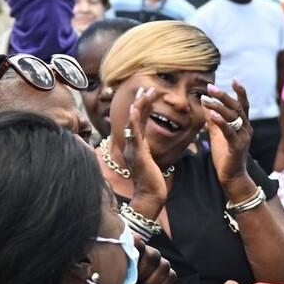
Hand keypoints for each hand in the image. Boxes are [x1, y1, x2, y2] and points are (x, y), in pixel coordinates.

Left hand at [120, 236, 175, 283]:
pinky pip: (171, 275)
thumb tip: (136, 235)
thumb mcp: (117, 272)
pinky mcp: (163, 279)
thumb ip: (127, 252)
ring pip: (164, 265)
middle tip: (134, 281)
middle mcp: (142, 258)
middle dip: (144, 271)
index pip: (141, 243)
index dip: (138, 256)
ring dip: (152, 280)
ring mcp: (154, 269)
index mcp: (129, 253)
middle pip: (155, 255)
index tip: (131, 266)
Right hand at [123, 87, 166, 205]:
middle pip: (135, 119)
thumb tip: (149, 142)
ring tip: (145, 94)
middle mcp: (131, 145)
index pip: (140, 122)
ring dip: (139, 107)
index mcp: (136, 145)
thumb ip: (147, 149)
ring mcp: (132, 148)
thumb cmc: (152, 180)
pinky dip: (134, 120)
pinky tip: (135, 109)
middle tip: (147, 88)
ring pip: (133, 123)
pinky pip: (134, 134)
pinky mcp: (137, 154)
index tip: (148, 94)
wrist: (150, 195)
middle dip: (141, 103)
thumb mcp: (150, 160)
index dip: (144, 108)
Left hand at [203, 80, 251, 188]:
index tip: (235, 79)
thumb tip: (205, 103)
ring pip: (233, 117)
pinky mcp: (237, 147)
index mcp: (244, 125)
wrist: (232, 177)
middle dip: (224, 96)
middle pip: (237, 107)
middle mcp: (247, 129)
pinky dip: (220, 122)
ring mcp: (243, 138)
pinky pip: (229, 131)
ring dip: (219, 106)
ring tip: (206, 99)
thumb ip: (213, 119)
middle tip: (210, 87)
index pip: (243, 105)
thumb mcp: (218, 134)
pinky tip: (211, 114)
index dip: (240, 91)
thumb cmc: (226, 156)